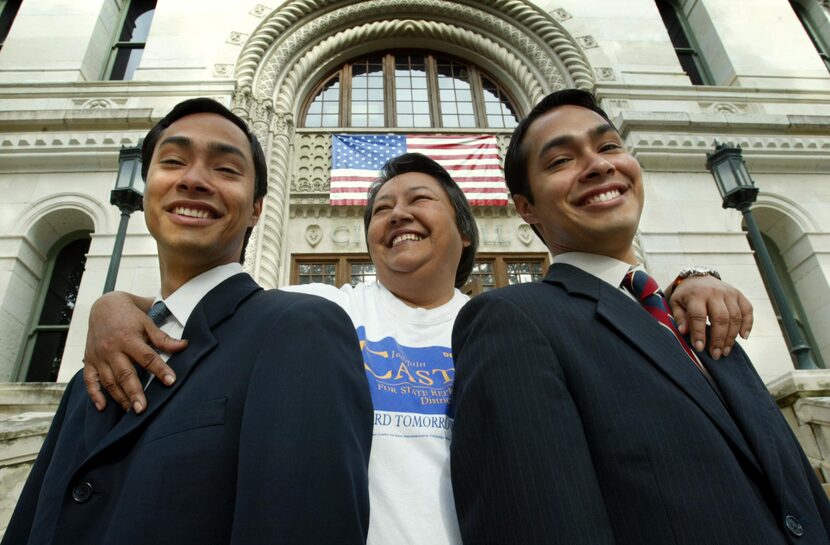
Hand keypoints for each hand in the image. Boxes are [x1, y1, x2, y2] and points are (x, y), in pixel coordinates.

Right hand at [83, 292, 186, 412]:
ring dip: (119, 397)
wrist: (104, 305)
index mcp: (128, 338)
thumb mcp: (148, 322)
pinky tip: (103, 407)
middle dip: (134, 393)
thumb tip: (184, 346)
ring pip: (109, 381)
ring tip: (130, 410)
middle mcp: (112, 349)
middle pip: (125, 374)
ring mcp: (98, 356)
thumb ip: (163, 338)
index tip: (171, 382)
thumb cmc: (129, 315)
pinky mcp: (89, 360)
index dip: (160, 370)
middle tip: (142, 409)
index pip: (147, 357)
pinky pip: (89, 380)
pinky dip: (94, 394)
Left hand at [667, 275, 752, 359]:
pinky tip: (743, 337)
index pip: (698, 316)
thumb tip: (684, 331)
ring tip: (725, 351)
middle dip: (719, 339)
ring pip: (735, 317)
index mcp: (696, 295)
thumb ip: (679, 317)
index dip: (699, 333)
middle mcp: (714, 292)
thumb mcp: (676, 303)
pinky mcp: (739, 295)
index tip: (700, 348)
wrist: (698, 278)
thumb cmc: (685, 295)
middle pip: (721, 318)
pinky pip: (748, 310)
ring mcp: (729, 293)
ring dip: (732, 336)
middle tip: (715, 354)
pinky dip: (748, 324)